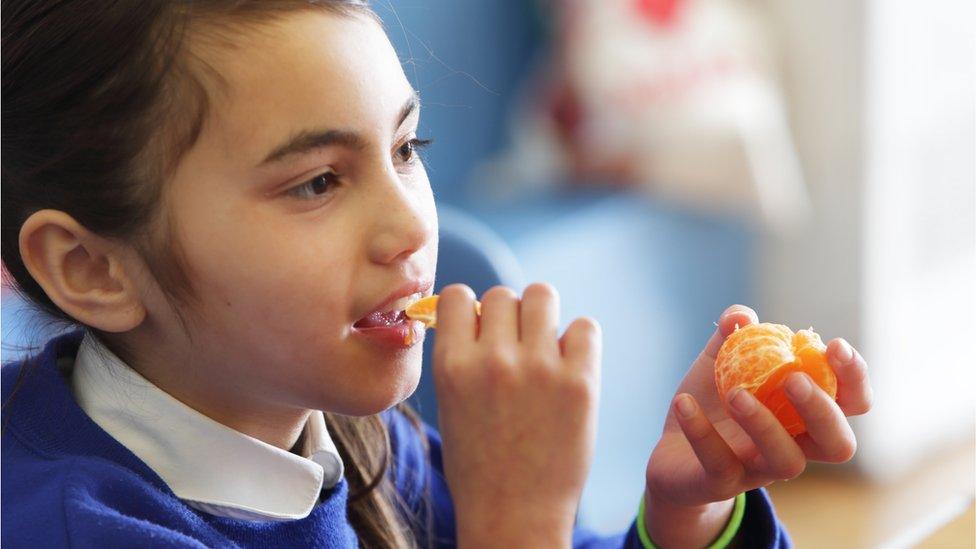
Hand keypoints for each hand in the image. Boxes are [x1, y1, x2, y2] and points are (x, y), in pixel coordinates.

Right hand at [432, 283, 601, 547]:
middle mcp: (493, 360)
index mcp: (452, 366)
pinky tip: (571, 367)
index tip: (480, 328)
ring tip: (545, 350)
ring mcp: (538, 369)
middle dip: (509, 316)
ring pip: (542, 295)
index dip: (471, 308)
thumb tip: (478, 311)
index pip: (457, 294)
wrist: (514, 516)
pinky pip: (585, 327)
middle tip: (517, 348)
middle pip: (503, 294)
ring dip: (543, 316)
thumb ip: (461, 357)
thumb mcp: (451, 406)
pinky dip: (579, 341)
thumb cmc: (479, 466)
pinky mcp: (580, 382)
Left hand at [643, 305, 872, 547]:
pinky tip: (684, 403)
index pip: (852, 401)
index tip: (834, 345)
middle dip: (822, 409)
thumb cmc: (712, 402)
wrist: (672, 453)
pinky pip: (720, 465)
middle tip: (792, 379)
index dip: (854, 377)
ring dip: (765, 424)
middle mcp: (794, 445)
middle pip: (838, 443)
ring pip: (786, 461)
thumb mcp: (720, 361)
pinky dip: (701, 432)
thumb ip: (733, 334)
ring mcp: (760, 469)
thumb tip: (742, 316)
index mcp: (804, 412)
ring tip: (735, 394)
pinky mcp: (722, 483)